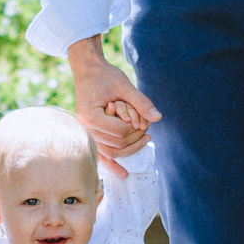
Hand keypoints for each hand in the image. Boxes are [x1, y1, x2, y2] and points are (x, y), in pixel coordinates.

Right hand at [68, 39, 159, 162]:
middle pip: (116, 145)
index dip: (134, 128)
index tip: (141, 119)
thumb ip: (140, 102)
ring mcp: (85, 132)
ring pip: (110, 152)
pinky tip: (123, 174)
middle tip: (148, 131)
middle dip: (134, 139)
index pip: (119, 132)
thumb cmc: (105, 75)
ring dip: (129, 149)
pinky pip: (101, 153)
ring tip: (145, 140)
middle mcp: (85, 128)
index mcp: (90, 116)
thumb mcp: (124, 86)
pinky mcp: (89, 133)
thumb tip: (158, 118)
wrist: (87, 70)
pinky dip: (112, 164)